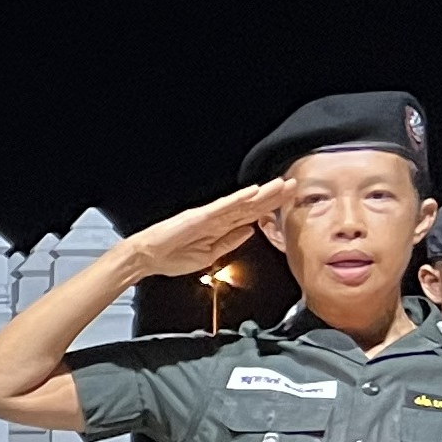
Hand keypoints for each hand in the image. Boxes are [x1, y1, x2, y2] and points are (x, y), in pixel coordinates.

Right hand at [124, 181, 290, 281]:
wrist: (147, 257)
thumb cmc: (172, 257)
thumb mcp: (209, 255)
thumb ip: (229, 242)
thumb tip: (249, 231)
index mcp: (220, 229)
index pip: (251, 216)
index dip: (270, 207)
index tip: (288, 200)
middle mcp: (217, 219)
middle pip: (251, 206)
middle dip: (274, 196)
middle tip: (294, 184)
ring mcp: (209, 216)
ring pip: (242, 203)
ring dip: (263, 193)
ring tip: (282, 184)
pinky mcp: (199, 216)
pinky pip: (224, 206)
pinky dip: (239, 199)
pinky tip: (254, 192)